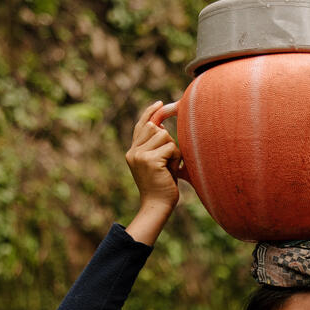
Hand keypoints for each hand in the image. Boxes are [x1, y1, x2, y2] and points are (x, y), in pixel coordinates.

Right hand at [126, 101, 182, 215]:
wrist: (157, 206)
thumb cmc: (162, 186)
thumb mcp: (157, 162)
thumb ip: (156, 145)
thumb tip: (161, 125)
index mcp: (133, 151)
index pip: (141, 125)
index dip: (150, 113)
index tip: (159, 103)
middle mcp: (133, 151)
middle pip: (155, 127)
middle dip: (168, 140)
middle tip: (168, 160)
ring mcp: (139, 155)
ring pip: (164, 135)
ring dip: (172, 150)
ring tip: (169, 166)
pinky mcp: (149, 160)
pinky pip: (171, 147)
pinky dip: (176, 158)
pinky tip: (171, 171)